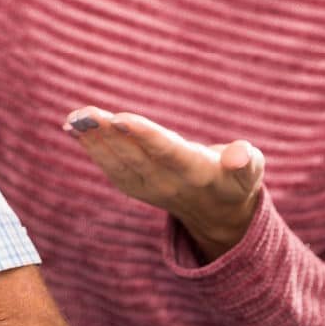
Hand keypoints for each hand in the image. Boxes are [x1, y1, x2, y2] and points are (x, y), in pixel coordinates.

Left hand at [64, 107, 264, 260]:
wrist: (219, 211)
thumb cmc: (236, 176)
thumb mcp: (250, 170)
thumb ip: (246, 160)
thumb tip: (239, 154)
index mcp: (197, 172)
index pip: (167, 151)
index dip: (144, 135)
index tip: (121, 119)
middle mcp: (169, 183)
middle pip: (134, 156)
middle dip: (108, 134)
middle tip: (85, 113)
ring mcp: (148, 188)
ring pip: (116, 162)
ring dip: (93, 140)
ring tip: (75, 118)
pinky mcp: (134, 187)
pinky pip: (109, 167)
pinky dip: (90, 148)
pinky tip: (74, 128)